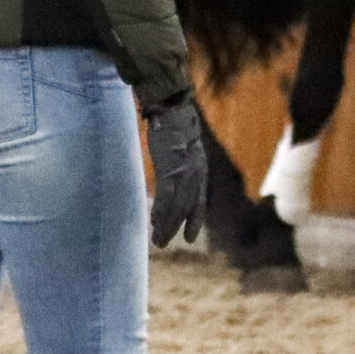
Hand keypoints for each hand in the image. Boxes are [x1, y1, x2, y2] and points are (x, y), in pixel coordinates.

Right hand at [144, 98, 207, 247]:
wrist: (172, 111)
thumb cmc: (175, 127)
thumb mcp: (187, 149)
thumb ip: (185, 165)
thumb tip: (176, 175)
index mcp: (200, 170)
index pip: (199, 202)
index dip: (194, 221)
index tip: (190, 238)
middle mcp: (196, 175)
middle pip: (186, 208)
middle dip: (174, 228)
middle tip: (162, 243)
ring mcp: (184, 173)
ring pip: (176, 207)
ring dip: (165, 226)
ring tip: (157, 240)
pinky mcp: (170, 169)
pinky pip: (165, 197)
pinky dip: (160, 212)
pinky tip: (154, 223)